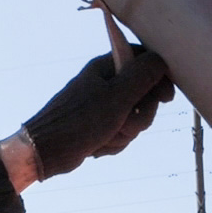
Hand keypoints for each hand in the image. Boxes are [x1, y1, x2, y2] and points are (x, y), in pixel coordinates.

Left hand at [21, 47, 175, 178]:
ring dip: (125, 133)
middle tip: (123, 124)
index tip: (166, 99)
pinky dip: (114, 142)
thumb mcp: (116, 97)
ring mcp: (102, 105)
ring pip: (134, 118)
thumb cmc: (78, 121)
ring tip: (106, 137)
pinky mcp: (99, 125)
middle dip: (139, 116)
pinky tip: (99, 146)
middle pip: (144, 94)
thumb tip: (161, 60)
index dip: (160, 79)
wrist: (45, 151)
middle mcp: (105, 83)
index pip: (144, 61)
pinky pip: (121, 133)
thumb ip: (142, 77)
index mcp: (106, 67)